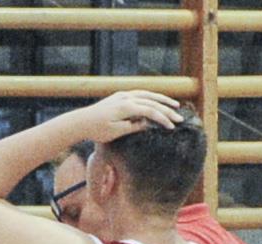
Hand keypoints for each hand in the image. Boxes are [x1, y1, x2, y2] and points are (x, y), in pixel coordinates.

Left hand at [64, 90, 188, 142]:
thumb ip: (134, 126)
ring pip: (147, 94)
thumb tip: (149, 123)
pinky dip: (151, 97)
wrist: (81, 122)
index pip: (150, 111)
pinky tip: (158, 101)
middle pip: (152, 102)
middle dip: (167, 110)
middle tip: (180, 118)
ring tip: (175, 105)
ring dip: (162, 100)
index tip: (172, 127)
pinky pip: (140, 94)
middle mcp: (125, 97)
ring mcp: (123, 95)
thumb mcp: (116, 132)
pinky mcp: (120, 96)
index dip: (162, 119)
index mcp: (125, 107)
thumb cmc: (97, 130)